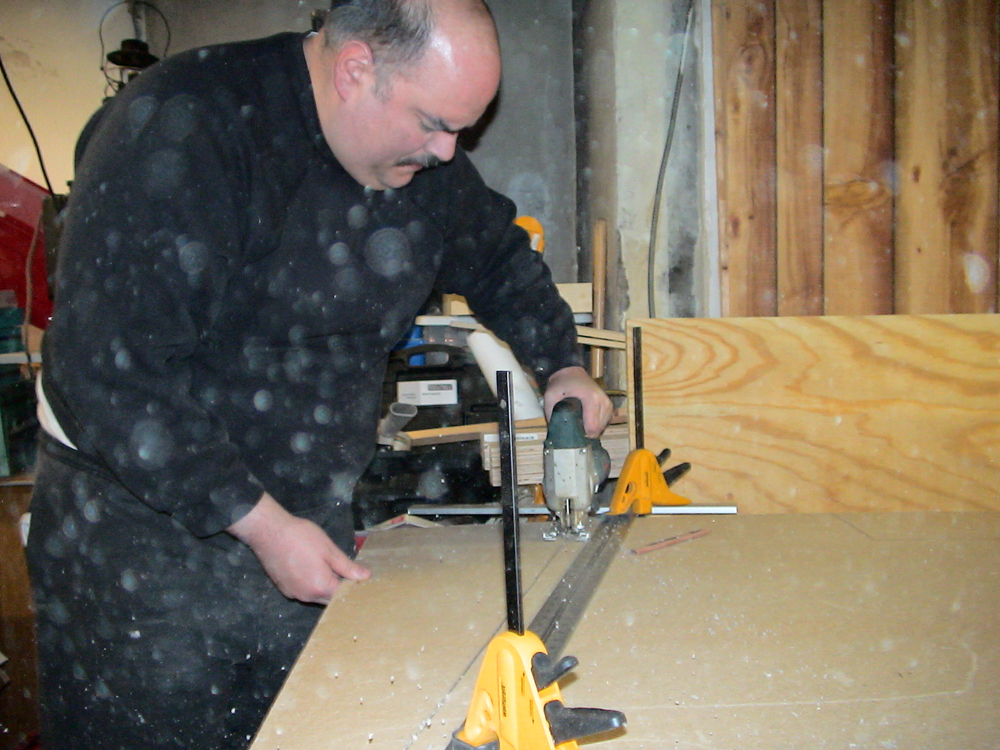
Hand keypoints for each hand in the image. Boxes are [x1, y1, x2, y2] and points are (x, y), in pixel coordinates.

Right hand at [228, 493, 370, 603]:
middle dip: (338, 587)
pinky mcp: (283, 588)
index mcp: (321, 587)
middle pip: (329, 598)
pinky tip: (309, 567)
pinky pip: (302, 591)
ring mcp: (293, 593)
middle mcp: (306, 596)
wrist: (268, 532)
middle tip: (345, 570)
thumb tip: (365, 576)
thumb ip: (347, 567)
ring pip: (315, 595)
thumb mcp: (329, 549)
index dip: (352, 586)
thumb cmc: (301, 537)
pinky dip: (309, 583)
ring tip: (325, 566)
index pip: (343, 594)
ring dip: (323, 585)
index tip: (359, 577)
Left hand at [543, 365, 612, 437]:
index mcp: (591, 399)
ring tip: (580, 425)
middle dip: (586, 433)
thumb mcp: (550, 397)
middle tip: (575, 430)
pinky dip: (596, 424)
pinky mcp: (609, 405)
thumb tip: (557, 433)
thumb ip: (552, 414)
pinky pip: (605, 422)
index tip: (573, 434)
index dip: (582, 435)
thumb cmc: (561, 384)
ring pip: (602, 427)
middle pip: (598, 430)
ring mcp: (608, 403)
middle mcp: (603, 402)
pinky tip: (586, 422)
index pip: (593, 427)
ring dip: (592, 429)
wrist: (571, 372)